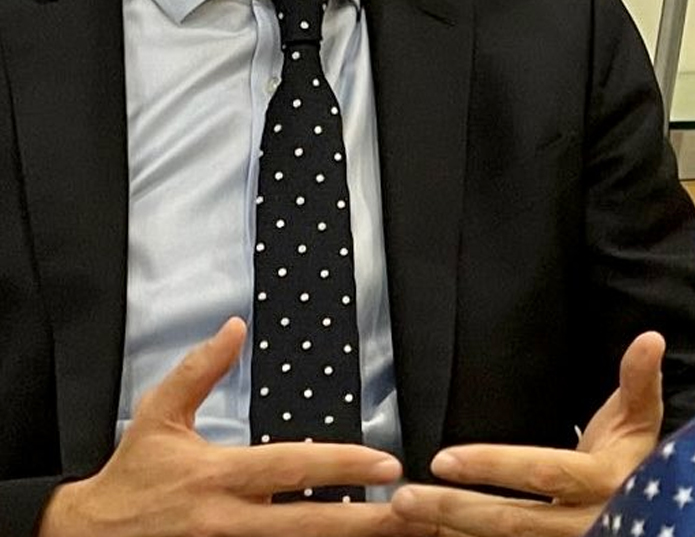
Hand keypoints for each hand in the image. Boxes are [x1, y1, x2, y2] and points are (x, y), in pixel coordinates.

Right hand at [37, 318, 420, 536]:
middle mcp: (227, 521)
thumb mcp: (158, 419)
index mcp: (217, 477)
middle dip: (366, 520)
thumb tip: (232, 328)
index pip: (290, 468)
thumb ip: (198, 372)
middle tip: (415, 512)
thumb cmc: (130, 478)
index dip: (342, 465)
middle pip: (309, 525)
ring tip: (403, 531)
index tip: (388, 464)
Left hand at [390, 332, 665, 536]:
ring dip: (451, 532)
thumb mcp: (640, 419)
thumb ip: (639, 381)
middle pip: (513, 520)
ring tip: (405, 519)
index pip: (544, 473)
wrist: (657, 513)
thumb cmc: (635, 460)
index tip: (444, 459)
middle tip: (405, 498)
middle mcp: (587, 522)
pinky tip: (433, 536)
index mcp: (605, 481)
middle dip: (454, 509)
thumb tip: (650, 339)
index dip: (493, 467)